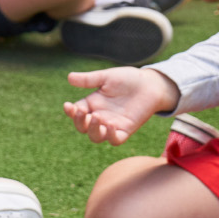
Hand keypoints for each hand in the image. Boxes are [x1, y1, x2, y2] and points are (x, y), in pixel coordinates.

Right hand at [63, 67, 179, 144]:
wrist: (150, 84)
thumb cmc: (128, 79)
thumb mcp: (107, 77)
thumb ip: (89, 79)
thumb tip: (69, 77)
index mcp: (92, 104)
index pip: (76, 112)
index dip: (71, 112)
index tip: (68, 106)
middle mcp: (100, 116)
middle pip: (83, 128)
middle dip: (80, 122)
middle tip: (83, 112)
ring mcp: (112, 125)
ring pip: (96, 137)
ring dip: (93, 130)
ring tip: (97, 117)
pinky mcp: (126, 130)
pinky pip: (115, 140)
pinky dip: (111, 136)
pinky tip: (111, 125)